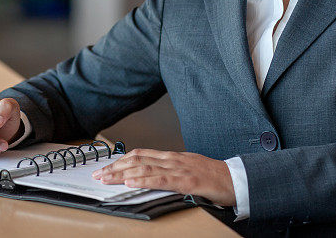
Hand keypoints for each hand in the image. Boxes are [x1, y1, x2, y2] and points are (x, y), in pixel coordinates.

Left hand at [91, 149, 236, 206]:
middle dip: (115, 167)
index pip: (140, 155)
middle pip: (137, 160)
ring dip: (123, 174)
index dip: (120, 160)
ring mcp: (179, 169)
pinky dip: (144, 180)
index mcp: (171, 157)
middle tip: (98, 174)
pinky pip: (162, 180)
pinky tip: (131, 182)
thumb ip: (169, 171)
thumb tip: (150, 175)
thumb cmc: (214, 177)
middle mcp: (172, 159)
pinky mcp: (188, 180)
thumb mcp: (187, 169)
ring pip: (145, 168)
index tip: (105, 167)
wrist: (237, 179)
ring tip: (107, 179)